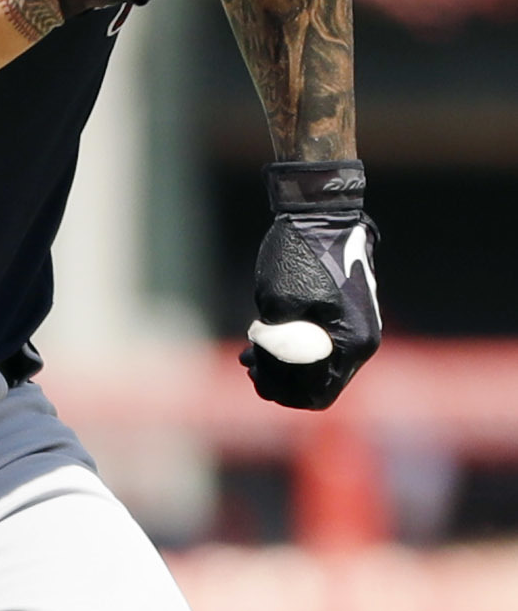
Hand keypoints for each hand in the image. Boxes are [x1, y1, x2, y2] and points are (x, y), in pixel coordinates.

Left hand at [240, 160, 380, 409]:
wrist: (321, 217)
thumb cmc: (300, 256)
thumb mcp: (279, 303)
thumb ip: (278, 344)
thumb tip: (271, 373)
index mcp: (352, 344)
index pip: (319, 393)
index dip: (283, 392)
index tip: (255, 376)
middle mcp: (361, 343)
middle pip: (319, 384)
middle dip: (281, 379)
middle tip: (248, 363)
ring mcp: (356, 331)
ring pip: (317, 368)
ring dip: (282, 365)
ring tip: (249, 353)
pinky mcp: (345, 319)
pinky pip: (320, 348)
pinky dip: (292, 349)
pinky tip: (262, 339)